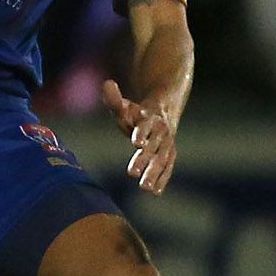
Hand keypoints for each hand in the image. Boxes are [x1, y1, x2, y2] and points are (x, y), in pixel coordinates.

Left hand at [102, 78, 176, 193]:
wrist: (163, 112)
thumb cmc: (137, 112)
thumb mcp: (125, 105)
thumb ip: (114, 99)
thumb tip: (107, 83)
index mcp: (150, 118)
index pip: (145, 126)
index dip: (141, 132)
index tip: (136, 142)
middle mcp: (161, 132)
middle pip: (153, 147)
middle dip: (144, 160)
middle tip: (131, 173)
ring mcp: (167, 144)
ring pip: (162, 159)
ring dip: (154, 173)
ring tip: (145, 188)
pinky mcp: (169, 154)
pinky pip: (168, 167)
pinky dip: (163, 178)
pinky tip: (156, 192)